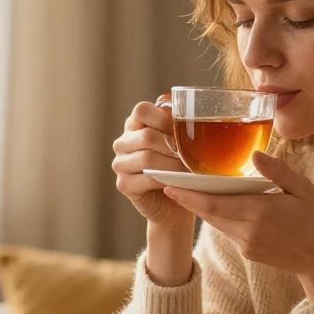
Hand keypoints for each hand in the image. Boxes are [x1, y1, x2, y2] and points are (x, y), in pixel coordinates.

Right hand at [111, 95, 192, 229]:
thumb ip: (180, 125)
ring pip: (147, 158)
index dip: (163, 118)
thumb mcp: (182, 142)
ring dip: (173, 165)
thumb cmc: (181, 168)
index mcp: (135, 125)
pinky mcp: (123, 184)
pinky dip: (166, 181)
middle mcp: (123, 142)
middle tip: (193, 156)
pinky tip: (179, 182)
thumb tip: (191, 111)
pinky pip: (146, 179)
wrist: (177, 203)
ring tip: (190, 170)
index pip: (141, 110)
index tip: (184, 131)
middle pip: (146, 136)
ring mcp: (120, 164)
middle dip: (174, 147)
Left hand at [160, 150, 313, 300]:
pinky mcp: (247, 252)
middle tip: (168, 181)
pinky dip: (218, 216)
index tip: (168, 185)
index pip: (213, 203)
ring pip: (215, 222)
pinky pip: (226, 230)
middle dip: (187, 199)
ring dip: (201, 207)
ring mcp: (246, 245)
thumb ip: (278, 171)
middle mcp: (247, 231)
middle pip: (207, 213)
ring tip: (185, 189)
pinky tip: (215, 203)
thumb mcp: (304, 190)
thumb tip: (255, 154)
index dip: (188, 195)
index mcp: (260, 212)